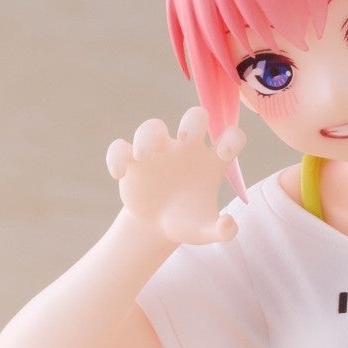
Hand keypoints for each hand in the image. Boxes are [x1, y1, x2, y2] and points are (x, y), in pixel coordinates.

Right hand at [105, 108, 244, 247]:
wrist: (157, 226)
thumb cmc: (187, 222)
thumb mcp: (206, 231)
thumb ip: (223, 231)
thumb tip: (228, 224)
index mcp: (211, 161)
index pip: (231, 135)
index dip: (232, 138)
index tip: (224, 153)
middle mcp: (186, 149)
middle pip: (194, 116)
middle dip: (191, 122)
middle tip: (184, 139)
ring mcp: (159, 152)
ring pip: (152, 126)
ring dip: (146, 135)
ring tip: (142, 156)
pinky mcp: (133, 160)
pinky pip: (120, 147)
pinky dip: (116, 156)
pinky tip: (119, 174)